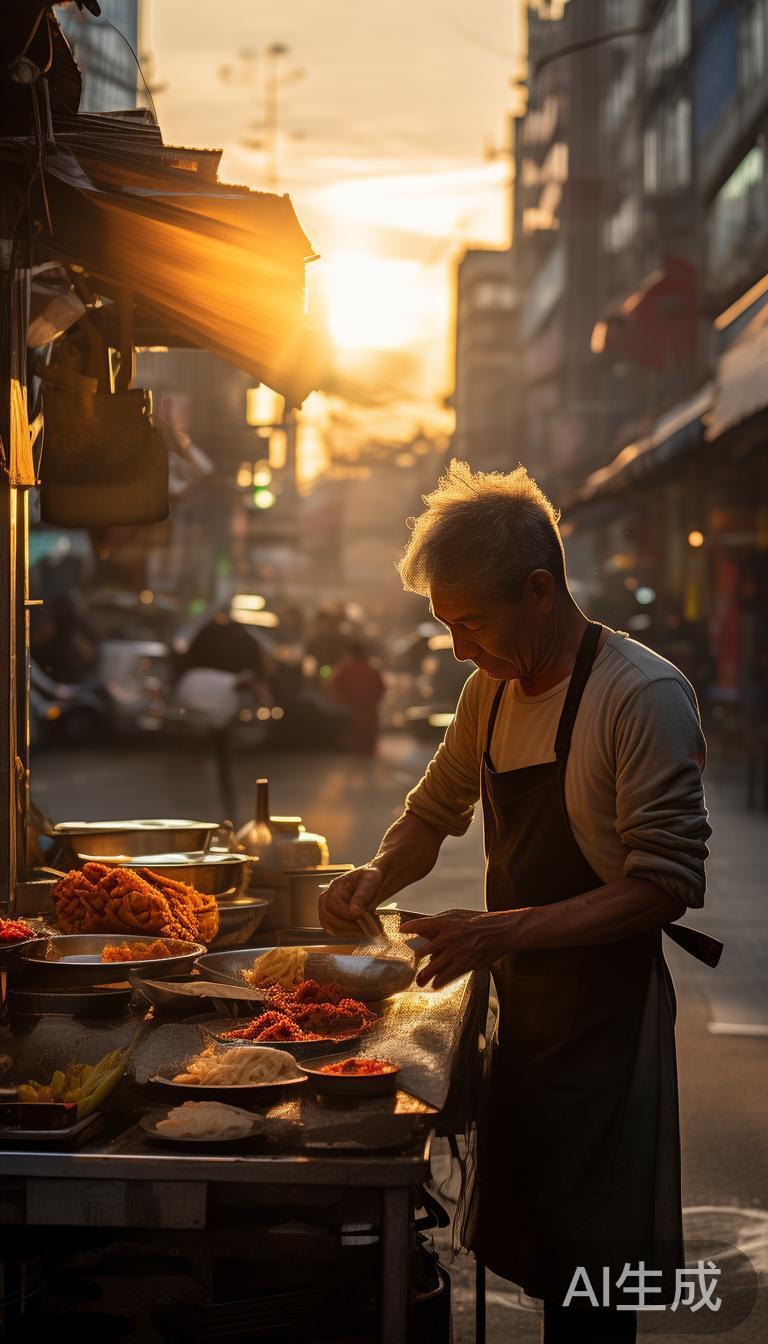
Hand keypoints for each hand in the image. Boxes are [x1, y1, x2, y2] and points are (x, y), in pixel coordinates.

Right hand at [318, 865, 383, 934]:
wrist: (372, 884)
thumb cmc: (370, 879)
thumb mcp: (369, 881)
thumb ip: (361, 896)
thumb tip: (353, 912)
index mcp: (335, 887)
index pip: (331, 905)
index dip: (345, 914)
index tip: (361, 917)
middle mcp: (328, 899)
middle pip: (327, 919)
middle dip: (348, 927)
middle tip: (366, 928)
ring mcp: (329, 910)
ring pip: (331, 928)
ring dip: (350, 932)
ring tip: (367, 928)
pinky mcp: (335, 919)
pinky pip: (337, 931)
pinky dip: (351, 934)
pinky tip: (363, 929)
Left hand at [400, 909, 514, 988]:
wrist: (501, 931)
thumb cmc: (477, 922)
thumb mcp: (456, 915)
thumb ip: (438, 923)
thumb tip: (420, 930)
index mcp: (446, 922)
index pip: (420, 925)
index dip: (408, 929)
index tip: (401, 931)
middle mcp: (449, 937)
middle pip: (423, 951)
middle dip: (415, 959)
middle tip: (411, 963)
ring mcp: (457, 952)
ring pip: (432, 968)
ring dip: (423, 976)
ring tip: (419, 980)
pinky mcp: (465, 964)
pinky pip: (447, 976)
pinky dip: (439, 981)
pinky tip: (434, 984)